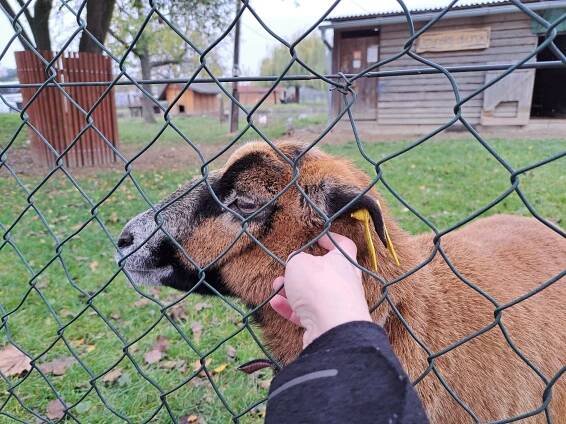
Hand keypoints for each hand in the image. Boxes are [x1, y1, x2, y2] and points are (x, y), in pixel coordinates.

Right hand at [270, 232, 371, 347]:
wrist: (332, 328)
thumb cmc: (319, 287)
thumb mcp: (299, 263)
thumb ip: (296, 259)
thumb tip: (295, 261)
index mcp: (344, 262)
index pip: (343, 245)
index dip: (331, 239)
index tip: (318, 238)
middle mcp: (345, 282)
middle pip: (323, 272)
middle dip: (301, 271)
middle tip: (287, 269)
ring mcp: (337, 305)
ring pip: (312, 294)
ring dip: (292, 290)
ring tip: (276, 286)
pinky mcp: (327, 323)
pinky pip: (307, 313)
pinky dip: (290, 309)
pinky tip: (275, 304)